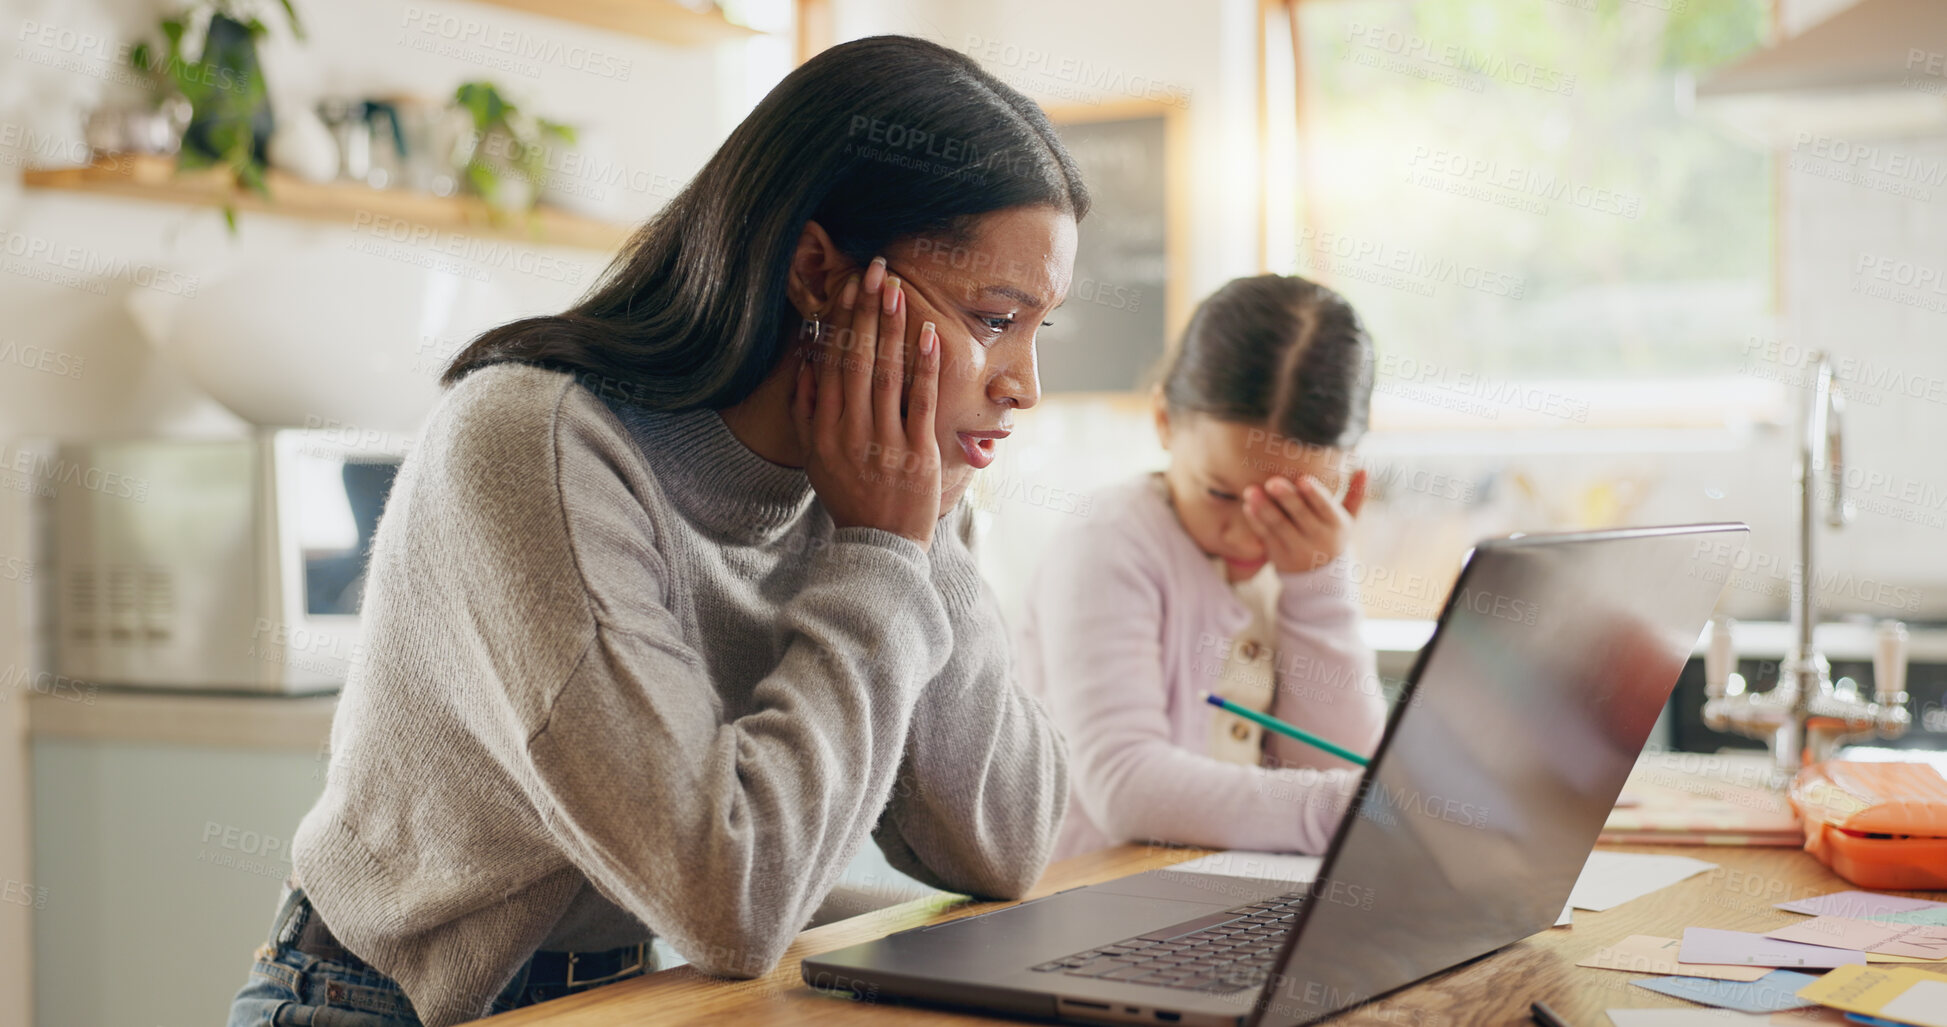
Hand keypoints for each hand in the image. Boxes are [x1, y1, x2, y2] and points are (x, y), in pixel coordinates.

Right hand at [792, 257, 943, 549]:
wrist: (881, 547)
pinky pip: (921, 402)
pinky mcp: (918, 454)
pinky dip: (924, 366)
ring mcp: (885, 443)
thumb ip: (807, 410)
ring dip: (892, 329)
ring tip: (896, 290)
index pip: (831, 365)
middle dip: (866, 313)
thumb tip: (809, 360)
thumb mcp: (815, 457)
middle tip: (875, 271)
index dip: (841, 323)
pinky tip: (927, 333)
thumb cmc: (849, 497)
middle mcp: (850, 432)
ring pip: (887, 375)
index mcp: (823, 430)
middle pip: (857, 361)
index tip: (849, 287)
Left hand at [1241, 468, 1367, 574]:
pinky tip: (1247, 506)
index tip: (1303, 479)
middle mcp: (1317, 538)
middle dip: (1286, 498)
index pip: (1326, 508)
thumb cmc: (1331, 535)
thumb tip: (1364, 469)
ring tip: (1251, 491)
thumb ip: (1355, 494)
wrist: (1318, 575)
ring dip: (1264, 508)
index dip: (1315, 495)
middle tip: (1272, 481)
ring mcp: (1296, 548)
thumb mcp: (1348, 519)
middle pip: (1300, 516)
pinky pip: (1265, 536)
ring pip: (1278, 526)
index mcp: (1336, 525)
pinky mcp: (1277, 554)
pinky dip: (1256, 521)